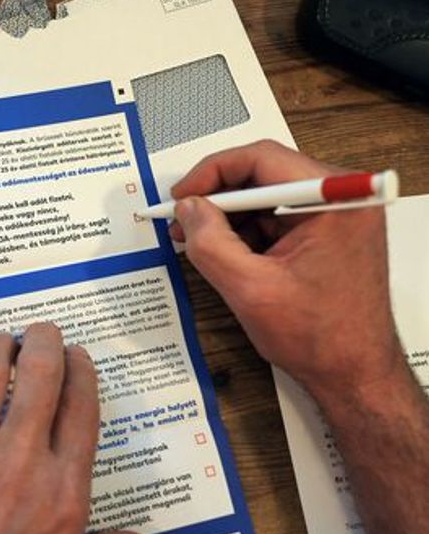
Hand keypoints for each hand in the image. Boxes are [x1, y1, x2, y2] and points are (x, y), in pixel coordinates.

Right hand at [169, 140, 402, 410]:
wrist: (353, 374)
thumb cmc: (319, 338)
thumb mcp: (249, 289)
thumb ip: (210, 242)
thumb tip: (187, 209)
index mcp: (334, 202)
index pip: (261, 159)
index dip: (211, 174)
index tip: (181, 196)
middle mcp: (341, 199)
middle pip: (263, 174)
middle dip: (217, 198)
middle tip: (182, 220)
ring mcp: (335, 216)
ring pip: (266, 197)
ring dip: (228, 217)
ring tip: (196, 241)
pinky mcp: (326, 234)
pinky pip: (276, 218)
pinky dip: (245, 232)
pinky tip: (223, 253)